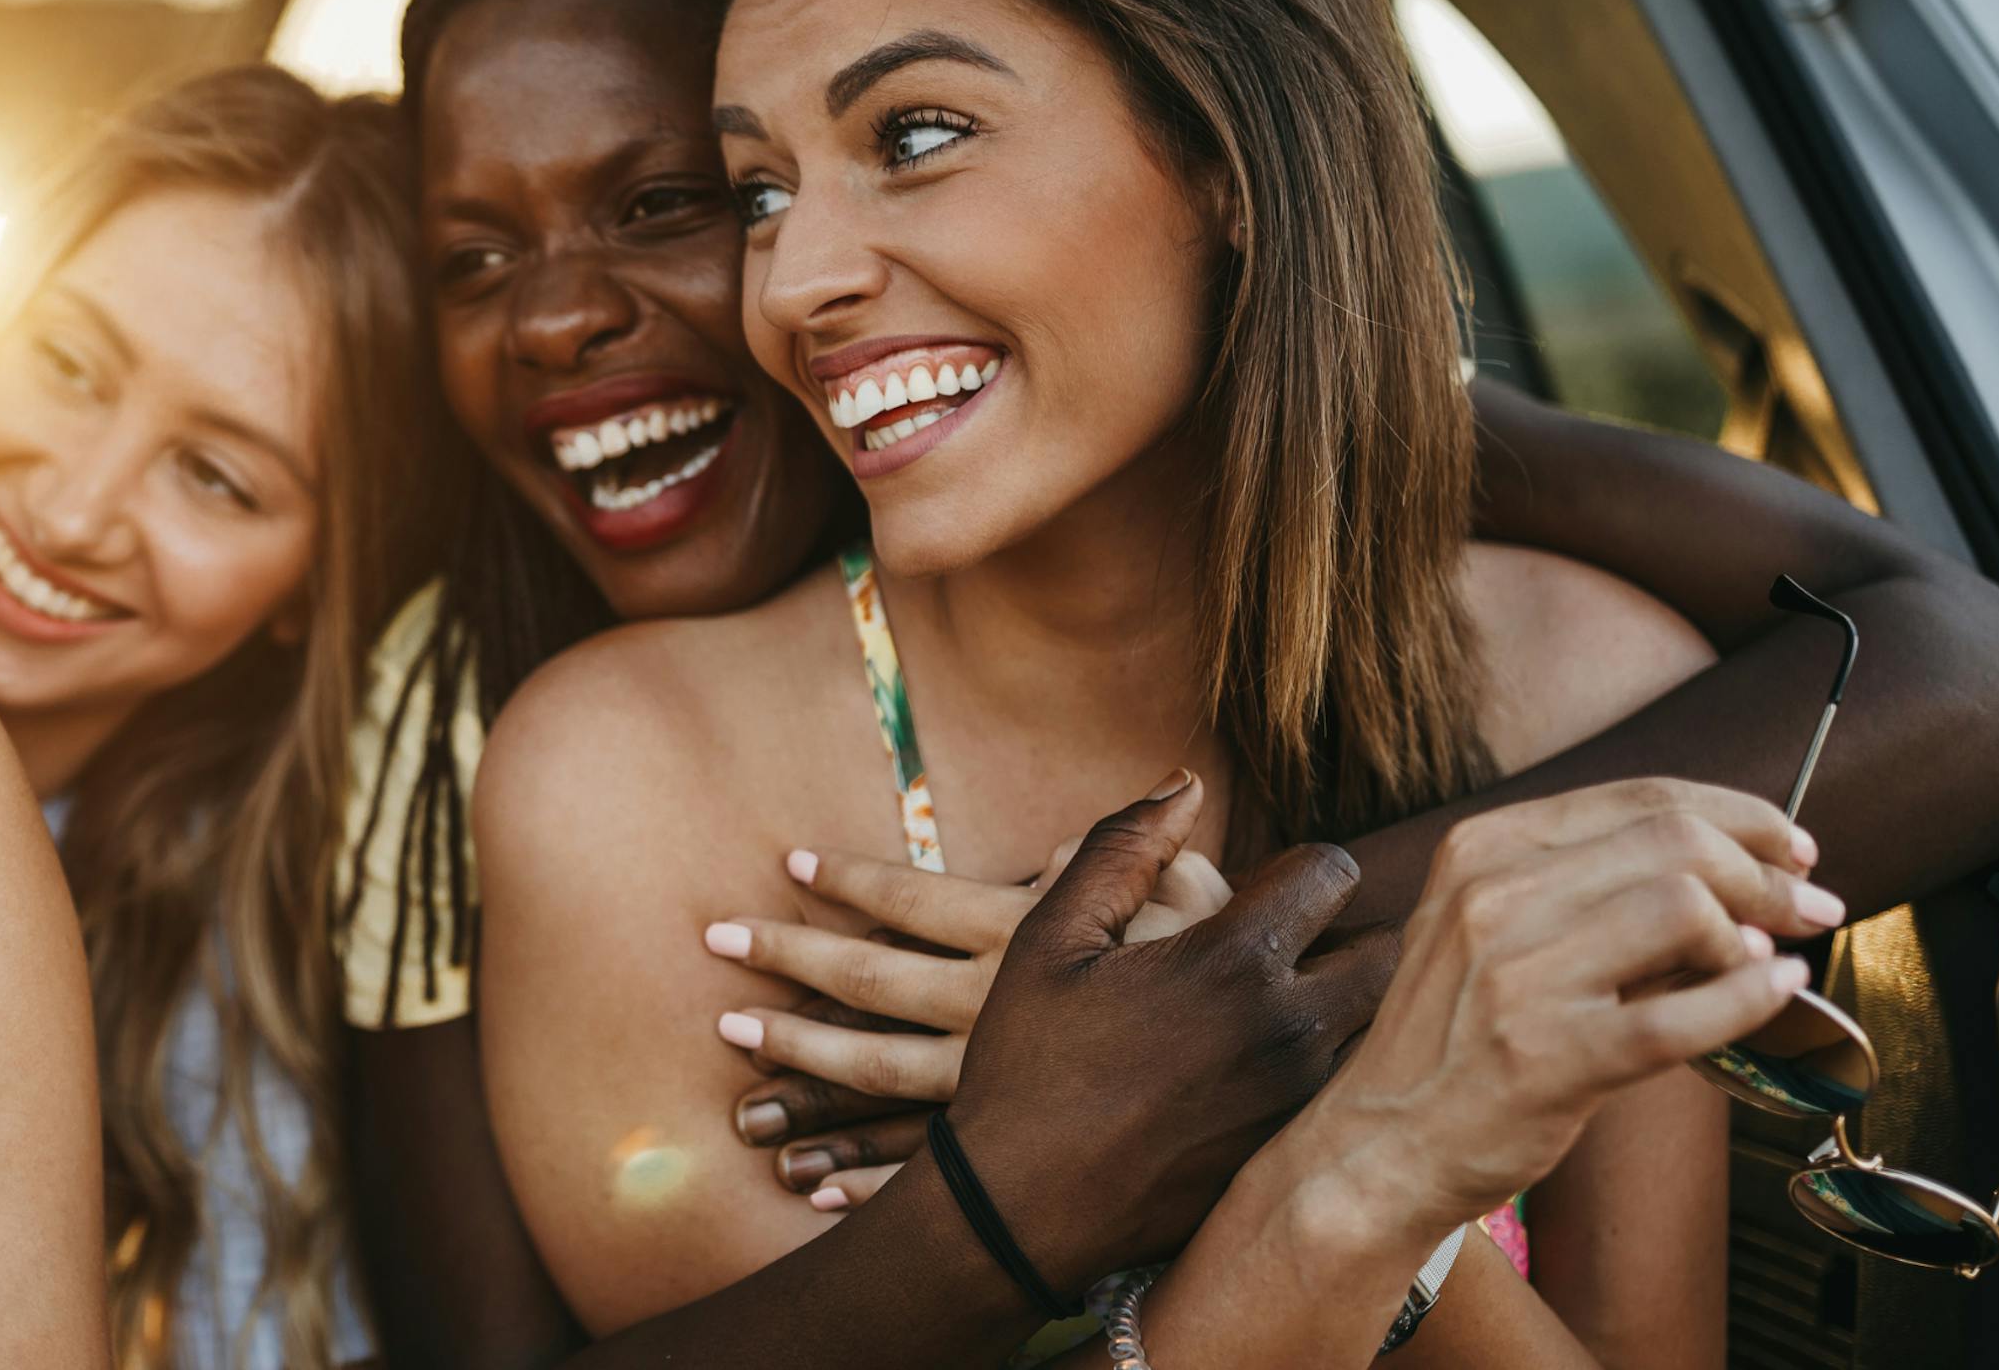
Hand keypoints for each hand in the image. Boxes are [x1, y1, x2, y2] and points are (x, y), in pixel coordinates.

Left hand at [707, 830, 1232, 1200]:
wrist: (1282, 1079)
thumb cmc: (1233, 973)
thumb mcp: (1194, 894)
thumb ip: (1136, 852)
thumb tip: (1109, 810)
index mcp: (1023, 938)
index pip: (912, 900)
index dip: (850, 879)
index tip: (788, 862)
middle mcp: (995, 1010)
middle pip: (869, 989)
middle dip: (789, 967)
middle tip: (716, 948)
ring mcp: (1000, 1083)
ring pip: (879, 1083)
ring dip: (804, 1094)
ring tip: (740, 1109)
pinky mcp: (1017, 1141)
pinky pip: (924, 1163)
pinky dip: (864, 1175)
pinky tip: (810, 1188)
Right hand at [933, 773, 1401, 1293]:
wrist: (1021, 1211)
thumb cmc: (1028, 1066)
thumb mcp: (1051, 938)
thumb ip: (1122, 847)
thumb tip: (1185, 782)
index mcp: (1232, 963)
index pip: (1334, 871)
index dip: (1301, 868)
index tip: (1266, 892)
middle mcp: (1290, 1032)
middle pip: (1389, 951)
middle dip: (1352, 937)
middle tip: (1298, 952)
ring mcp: (1306, 1105)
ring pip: (1388, 1029)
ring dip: (1355, 1010)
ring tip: (1291, 1016)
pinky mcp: (1304, 1159)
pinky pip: (1360, 1098)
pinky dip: (1338, 1076)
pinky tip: (1274, 1081)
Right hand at [1277, 777, 1832, 1241]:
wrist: (1381, 1143)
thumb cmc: (1453, 1038)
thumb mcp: (1489, 931)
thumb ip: (1586, 889)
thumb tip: (1737, 871)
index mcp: (1481, 850)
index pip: (1641, 797)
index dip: (1741, 817)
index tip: (1792, 848)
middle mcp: (1491, 896)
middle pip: (1674, 841)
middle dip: (1766, 871)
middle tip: (1809, 906)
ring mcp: (1516, 975)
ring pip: (1682, 909)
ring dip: (1753, 936)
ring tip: (1768, 963)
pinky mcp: (1548, 1056)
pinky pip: (1679, 1016)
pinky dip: (1748, 1000)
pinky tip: (1777, 994)